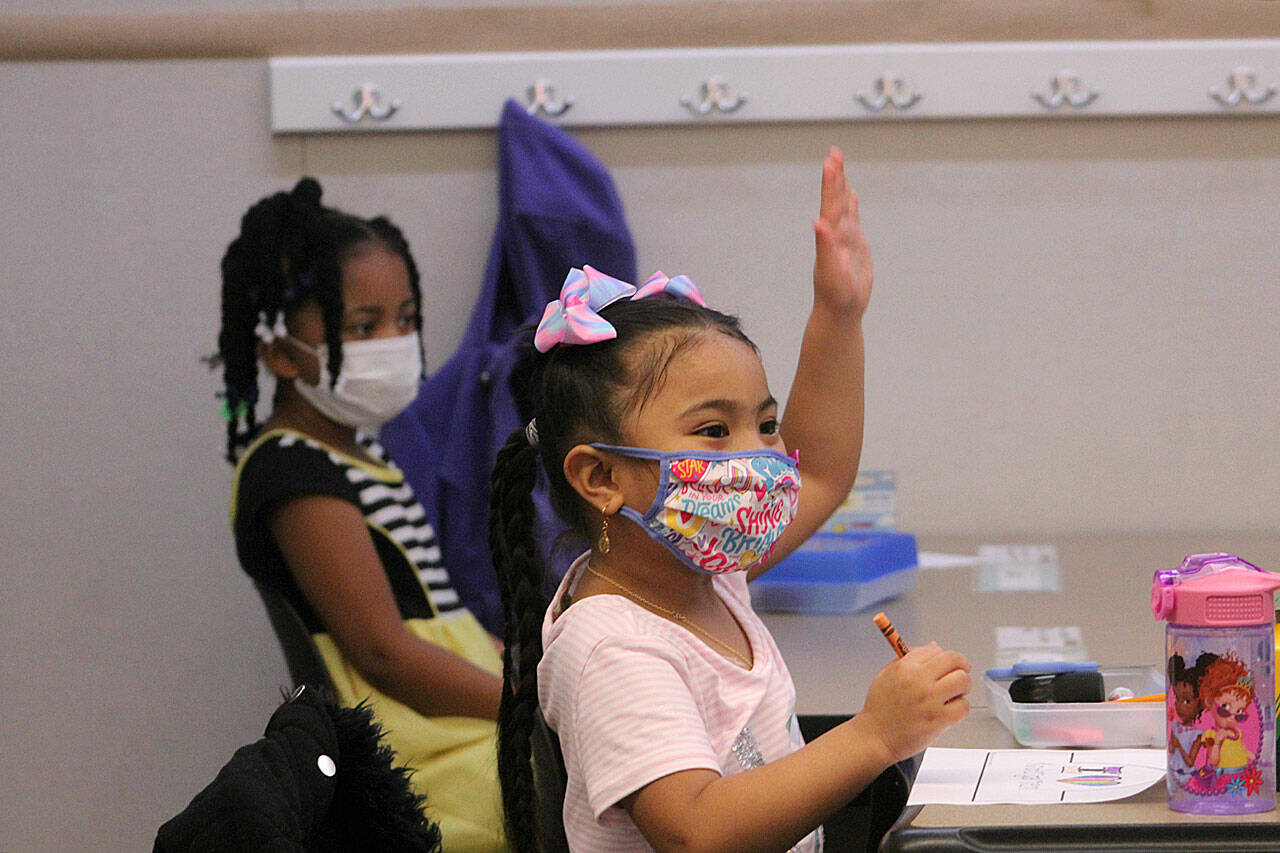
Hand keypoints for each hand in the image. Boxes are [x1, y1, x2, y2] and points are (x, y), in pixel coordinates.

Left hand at [812, 147, 872, 317]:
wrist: (839, 312)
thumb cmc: (835, 296)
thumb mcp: (831, 272)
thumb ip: (825, 247)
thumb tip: (818, 223)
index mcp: (830, 237)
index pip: (830, 204)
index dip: (831, 183)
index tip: (830, 161)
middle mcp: (836, 235)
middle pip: (836, 200)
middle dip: (835, 177)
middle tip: (833, 152)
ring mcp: (845, 239)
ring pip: (844, 207)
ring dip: (841, 186)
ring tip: (837, 165)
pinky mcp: (855, 247)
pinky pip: (853, 220)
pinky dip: (852, 206)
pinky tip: (852, 196)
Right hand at [859, 642, 970, 763]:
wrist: (876, 737)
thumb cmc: (880, 708)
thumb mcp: (887, 674)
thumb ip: (909, 658)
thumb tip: (934, 647)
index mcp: (905, 667)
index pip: (935, 649)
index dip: (942, 655)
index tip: (945, 662)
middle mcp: (919, 680)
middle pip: (954, 660)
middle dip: (961, 664)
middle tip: (961, 671)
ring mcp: (930, 700)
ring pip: (963, 680)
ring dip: (963, 686)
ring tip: (955, 692)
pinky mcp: (939, 719)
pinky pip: (963, 706)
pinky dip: (960, 707)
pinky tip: (950, 709)